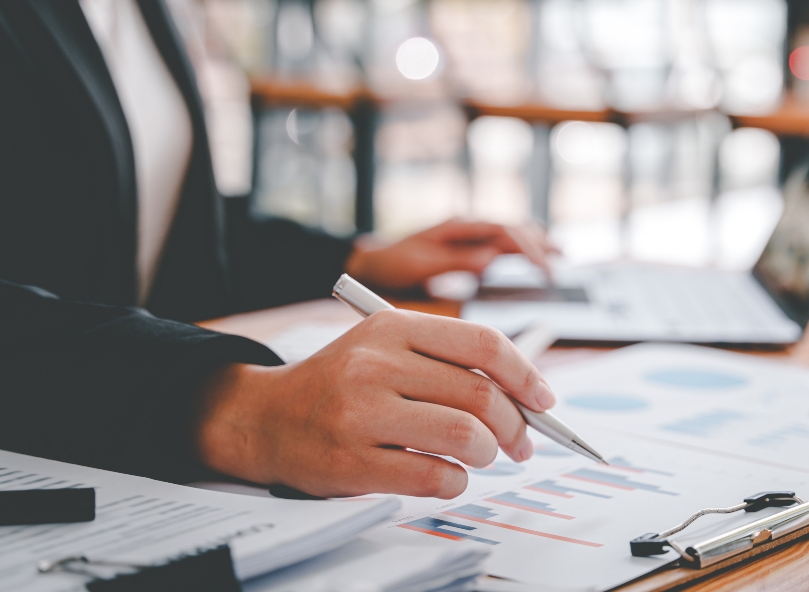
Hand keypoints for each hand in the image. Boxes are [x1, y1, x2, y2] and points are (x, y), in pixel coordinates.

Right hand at [194, 310, 556, 498]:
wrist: (264, 418)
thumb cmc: (340, 385)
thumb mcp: (385, 349)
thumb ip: (447, 362)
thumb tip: (525, 395)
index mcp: (391, 327)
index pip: (482, 344)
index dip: (525, 374)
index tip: (544, 400)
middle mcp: (376, 364)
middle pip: (480, 394)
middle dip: (515, 425)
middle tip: (521, 443)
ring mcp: (361, 413)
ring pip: (465, 436)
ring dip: (487, 454)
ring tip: (480, 457)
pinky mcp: (352, 461)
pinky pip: (435, 476)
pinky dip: (457, 482)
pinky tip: (448, 476)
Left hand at [345, 219, 556, 290]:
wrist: (373, 261)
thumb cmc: (394, 263)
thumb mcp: (421, 264)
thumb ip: (457, 261)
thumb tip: (491, 260)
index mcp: (458, 227)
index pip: (502, 231)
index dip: (527, 248)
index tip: (543, 267)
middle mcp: (468, 226)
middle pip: (513, 229)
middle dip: (538, 246)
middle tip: (557, 269)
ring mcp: (470, 235)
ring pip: (512, 232)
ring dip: (537, 242)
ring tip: (561, 255)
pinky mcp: (470, 246)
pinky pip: (503, 243)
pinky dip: (524, 248)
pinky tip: (539, 255)